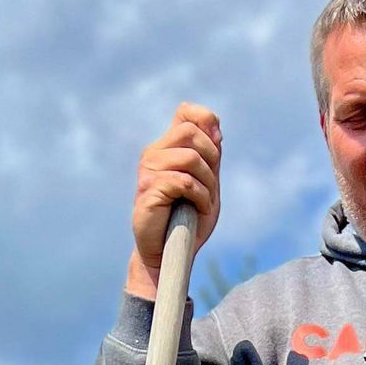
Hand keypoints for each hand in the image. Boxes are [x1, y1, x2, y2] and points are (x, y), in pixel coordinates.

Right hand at [127, 102, 221, 296]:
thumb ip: (211, 158)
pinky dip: (201, 198)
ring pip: (191, 157)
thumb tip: (216, 130)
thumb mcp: (207, 185)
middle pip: (191, 131)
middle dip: (212, 158)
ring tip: (204, 202)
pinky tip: (198, 210)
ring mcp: (149, 170)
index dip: (206, 119)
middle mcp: (155, 153)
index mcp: (168, 147)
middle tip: (211, 185)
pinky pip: (185, 182)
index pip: (185, 112)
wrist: (167, 253)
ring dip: (208, 183)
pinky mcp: (148, 189)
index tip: (217, 143)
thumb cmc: (187, 221)